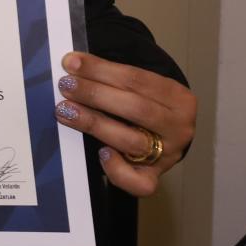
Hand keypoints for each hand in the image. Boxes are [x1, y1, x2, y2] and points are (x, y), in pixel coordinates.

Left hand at [53, 51, 196, 197]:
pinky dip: (117, 169)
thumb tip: (73, 65)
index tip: (72, 63)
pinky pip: (139, 183)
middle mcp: (179, 127)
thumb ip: (113, 79)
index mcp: (179, 97)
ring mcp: (168, 155)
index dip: (101, 70)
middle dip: (96, 94)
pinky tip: (100, 153)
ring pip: (132, 140)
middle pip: (136, 108)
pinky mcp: (155, 176)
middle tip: (66, 85)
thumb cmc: (143, 105)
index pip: (138, 79)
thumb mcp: (140, 88)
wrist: (163, 134)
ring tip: (66, 110)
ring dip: (94, 123)